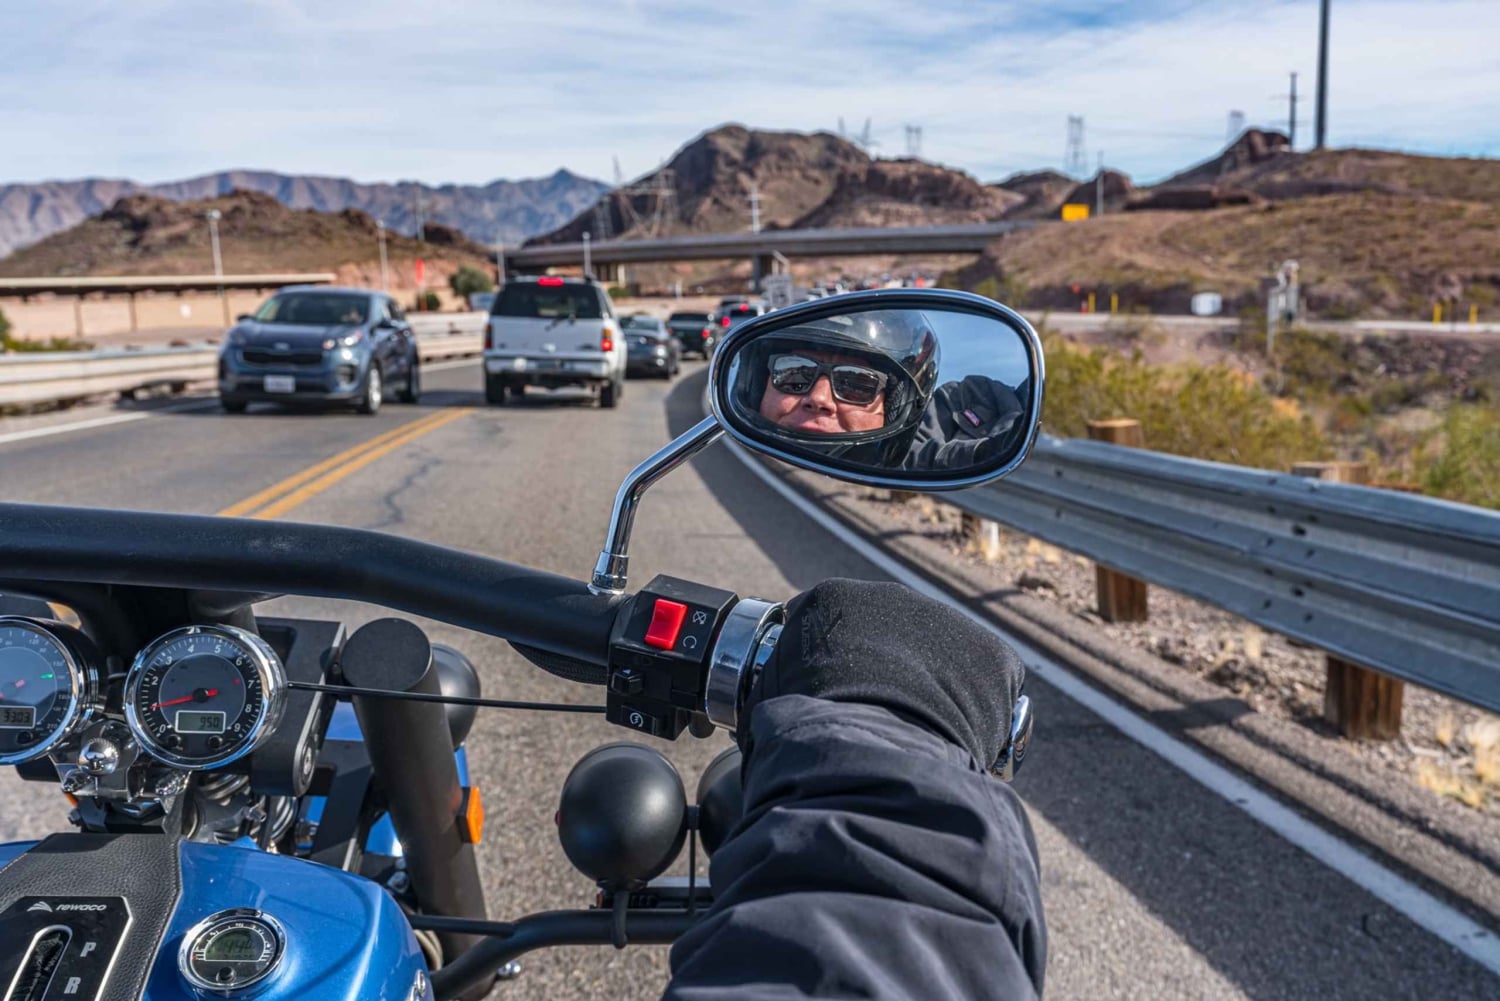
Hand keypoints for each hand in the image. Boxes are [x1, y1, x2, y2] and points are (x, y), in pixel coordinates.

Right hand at [742, 579, 1024, 769]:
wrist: (865, 756)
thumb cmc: (806, 735)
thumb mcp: (772, 700)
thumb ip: (788, 687)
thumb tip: (786, 709)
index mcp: (833, 600)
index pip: (834, 628)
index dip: (834, 671)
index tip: (835, 701)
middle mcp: (893, 597)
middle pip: (893, 636)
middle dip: (890, 673)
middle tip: (882, 720)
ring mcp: (947, 622)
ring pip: (943, 658)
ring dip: (937, 689)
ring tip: (923, 736)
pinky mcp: (992, 655)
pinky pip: (989, 684)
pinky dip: (980, 713)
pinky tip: (960, 740)